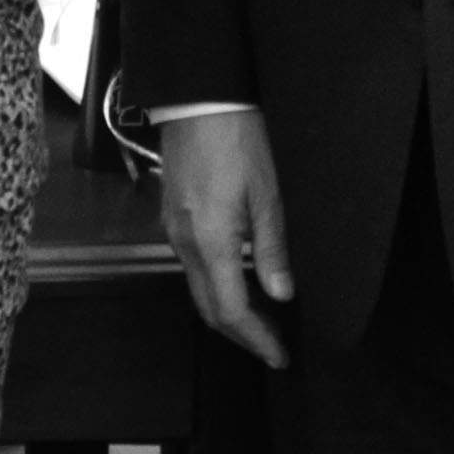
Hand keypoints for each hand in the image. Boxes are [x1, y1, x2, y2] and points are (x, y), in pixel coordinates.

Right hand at [153, 105, 296, 374]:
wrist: (198, 97)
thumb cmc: (237, 139)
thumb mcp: (267, 193)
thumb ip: (272, 248)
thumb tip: (281, 295)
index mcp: (211, 242)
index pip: (232, 311)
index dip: (257, 339)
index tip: (280, 356)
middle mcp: (185, 243)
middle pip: (209, 309)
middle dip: (242, 334)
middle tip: (273, 346)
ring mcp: (174, 229)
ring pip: (198, 289)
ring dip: (228, 311)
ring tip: (263, 318)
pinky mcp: (172, 215)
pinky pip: (192, 266)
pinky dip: (216, 285)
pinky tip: (238, 280)